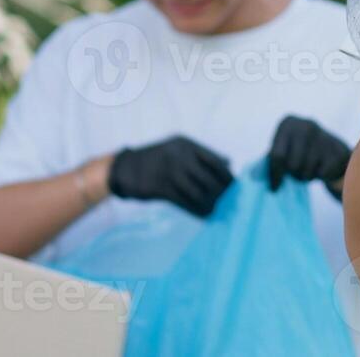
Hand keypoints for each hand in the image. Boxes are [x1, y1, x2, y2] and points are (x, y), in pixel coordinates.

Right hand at [108, 135, 233, 217]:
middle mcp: (179, 156)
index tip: (234, 187)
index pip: (214, 161)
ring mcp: (169, 172)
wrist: (125, 168)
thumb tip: (228, 163)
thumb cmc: (157, 158)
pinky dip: (197, 210)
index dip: (227, 176)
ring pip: (198, 193)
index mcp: (186, 145)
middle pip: (209, 179)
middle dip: (221, 193)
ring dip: (209, 204)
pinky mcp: (161, 189)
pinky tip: (204, 215)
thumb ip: (202, 154)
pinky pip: (185, 203)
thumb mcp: (178, 148)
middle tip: (229, 203)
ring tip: (216, 210)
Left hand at [266, 115, 350, 198]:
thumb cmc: (301, 150)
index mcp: (287, 123)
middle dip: (293, 174)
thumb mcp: (285, 148)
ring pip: (306, 172)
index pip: (277, 155)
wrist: (334, 148)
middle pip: (292, 166)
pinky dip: (320, 176)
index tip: (274, 188)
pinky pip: (321, 175)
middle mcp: (305, 125)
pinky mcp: (336, 151)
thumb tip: (252, 177)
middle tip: (297, 171)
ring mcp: (323, 137)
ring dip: (306, 176)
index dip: (275, 175)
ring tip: (310, 167)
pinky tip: (322, 166)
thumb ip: (270, 160)